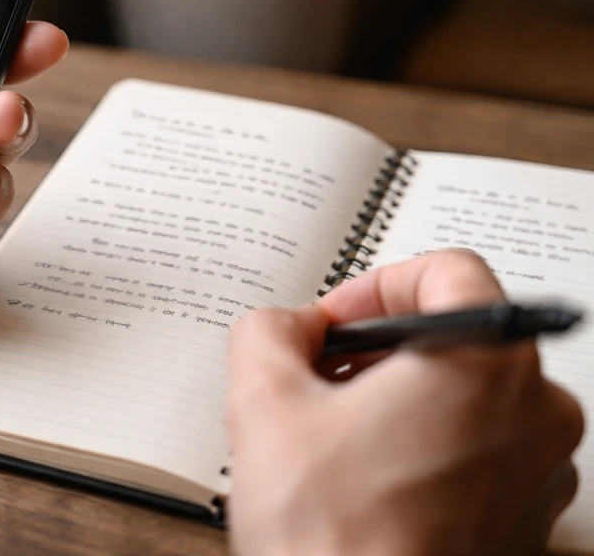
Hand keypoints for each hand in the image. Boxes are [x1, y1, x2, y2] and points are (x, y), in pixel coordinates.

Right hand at [226, 250, 583, 555]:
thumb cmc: (334, 540)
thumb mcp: (262, 403)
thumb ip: (266, 330)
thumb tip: (287, 325)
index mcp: (486, 363)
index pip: (448, 272)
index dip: (376, 285)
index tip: (335, 321)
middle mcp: (534, 412)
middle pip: (457, 334)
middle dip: (377, 348)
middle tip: (319, 375)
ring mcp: (539, 470)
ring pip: (466, 394)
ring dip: (397, 396)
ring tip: (333, 433)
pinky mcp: (525, 517)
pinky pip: (477, 448)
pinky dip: (423, 442)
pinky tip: (363, 476)